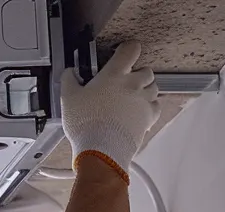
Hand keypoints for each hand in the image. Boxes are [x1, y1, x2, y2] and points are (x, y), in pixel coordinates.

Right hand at [61, 41, 160, 168]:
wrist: (102, 150)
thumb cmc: (87, 124)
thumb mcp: (69, 98)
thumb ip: (69, 80)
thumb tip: (70, 73)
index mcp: (115, 74)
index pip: (131, 49)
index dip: (128, 48)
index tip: (123, 51)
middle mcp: (134, 85)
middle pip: (146, 70)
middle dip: (137, 73)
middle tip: (124, 80)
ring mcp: (144, 101)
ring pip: (153, 87)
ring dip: (145, 88)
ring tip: (131, 96)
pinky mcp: (149, 118)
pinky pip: (155, 106)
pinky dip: (149, 106)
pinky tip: (138, 110)